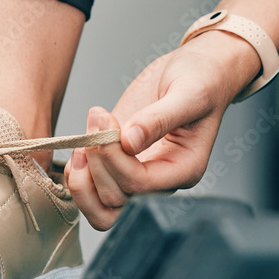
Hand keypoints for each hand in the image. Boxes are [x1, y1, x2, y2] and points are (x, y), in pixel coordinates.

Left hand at [65, 30, 258, 229]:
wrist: (196, 71)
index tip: (106, 121)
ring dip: (82, 179)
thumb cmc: (201, 81)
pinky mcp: (118, 163)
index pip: (139, 184)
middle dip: (97, 164)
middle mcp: (160, 179)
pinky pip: (90, 187)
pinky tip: (83, 141)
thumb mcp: (188, 93)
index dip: (115, 158)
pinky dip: (76, 171)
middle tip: (96, 124)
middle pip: (116, 201)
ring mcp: (137, 173)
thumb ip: (159, 118)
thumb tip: (129, 141)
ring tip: (83, 141)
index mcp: (183, 169)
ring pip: (100, 206)